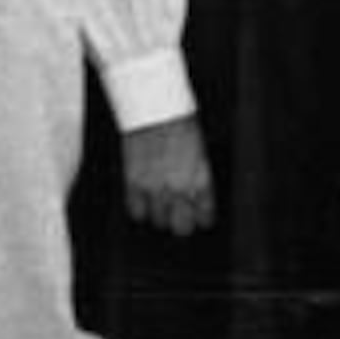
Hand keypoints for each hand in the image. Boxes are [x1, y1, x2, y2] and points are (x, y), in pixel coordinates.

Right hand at [122, 117, 216, 237]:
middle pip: (182, 228)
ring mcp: (155, 189)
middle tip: (180, 216)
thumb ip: (199, 180)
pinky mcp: (134, 184)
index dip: (202, 218)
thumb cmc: (181, 125)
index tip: (200, 217)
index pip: (205, 217)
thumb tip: (195, 198)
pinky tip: (144, 200)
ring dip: (160, 214)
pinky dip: (140, 209)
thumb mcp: (201, 155)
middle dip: (182, 223)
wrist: (156, 111)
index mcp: (202, 181)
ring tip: (161, 203)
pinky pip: (136, 212)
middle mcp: (180, 189)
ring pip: (159, 222)